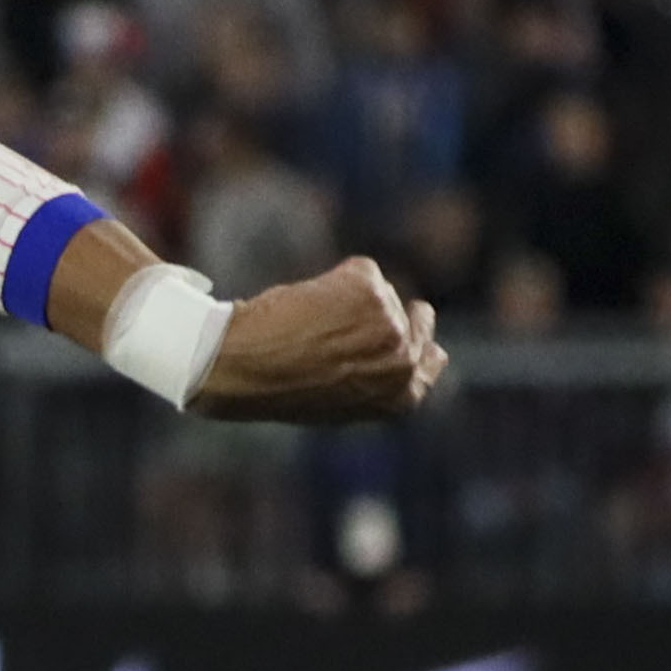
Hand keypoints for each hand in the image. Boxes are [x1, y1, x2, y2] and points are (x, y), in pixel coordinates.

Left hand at [193, 258, 447, 424]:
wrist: (240, 367)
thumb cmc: (274, 389)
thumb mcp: (333, 400)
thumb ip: (368, 380)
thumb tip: (386, 352)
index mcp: (398, 398)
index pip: (429, 363)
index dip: (420, 343)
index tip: (414, 326)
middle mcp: (404, 360)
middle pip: (418, 320)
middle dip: (397, 310)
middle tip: (373, 303)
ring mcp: (391, 321)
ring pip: (378, 293)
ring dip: (349, 298)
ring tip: (306, 324)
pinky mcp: (370, 289)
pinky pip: (358, 271)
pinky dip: (333, 279)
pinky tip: (303, 301)